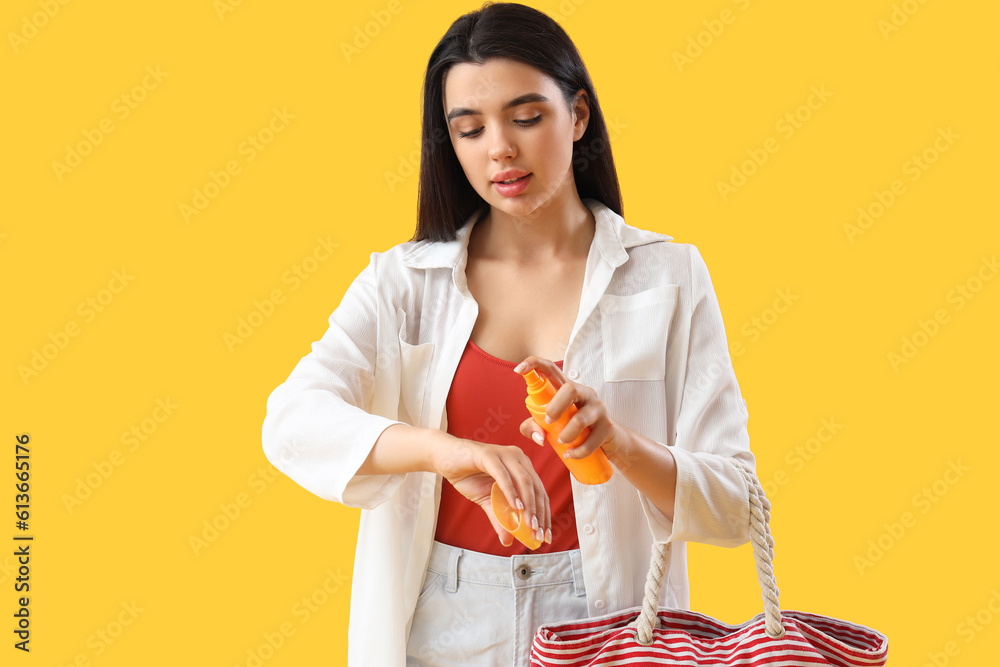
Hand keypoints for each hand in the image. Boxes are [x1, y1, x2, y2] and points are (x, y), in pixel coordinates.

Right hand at [432, 433, 549, 545]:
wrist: (444, 458)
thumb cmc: (468, 475)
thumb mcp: (487, 501)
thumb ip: (499, 518)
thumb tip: (509, 540)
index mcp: (522, 467)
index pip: (540, 493)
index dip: (545, 515)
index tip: (546, 535)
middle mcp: (518, 458)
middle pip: (536, 488)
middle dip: (539, 513)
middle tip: (538, 534)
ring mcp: (505, 454)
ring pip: (524, 481)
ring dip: (528, 505)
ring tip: (529, 524)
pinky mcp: (489, 454)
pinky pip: (503, 475)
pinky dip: (510, 492)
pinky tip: (515, 506)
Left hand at [513, 356, 626, 461]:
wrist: (606, 444)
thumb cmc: (574, 430)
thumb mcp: (550, 427)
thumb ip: (534, 426)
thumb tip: (539, 437)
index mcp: (567, 389)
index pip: (551, 369)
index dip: (534, 365)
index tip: (518, 370)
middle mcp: (584, 393)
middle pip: (570, 388)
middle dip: (555, 407)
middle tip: (549, 421)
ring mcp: (598, 408)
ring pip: (580, 418)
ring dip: (566, 434)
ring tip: (561, 442)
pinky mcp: (608, 426)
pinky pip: (591, 439)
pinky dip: (578, 450)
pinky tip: (570, 454)